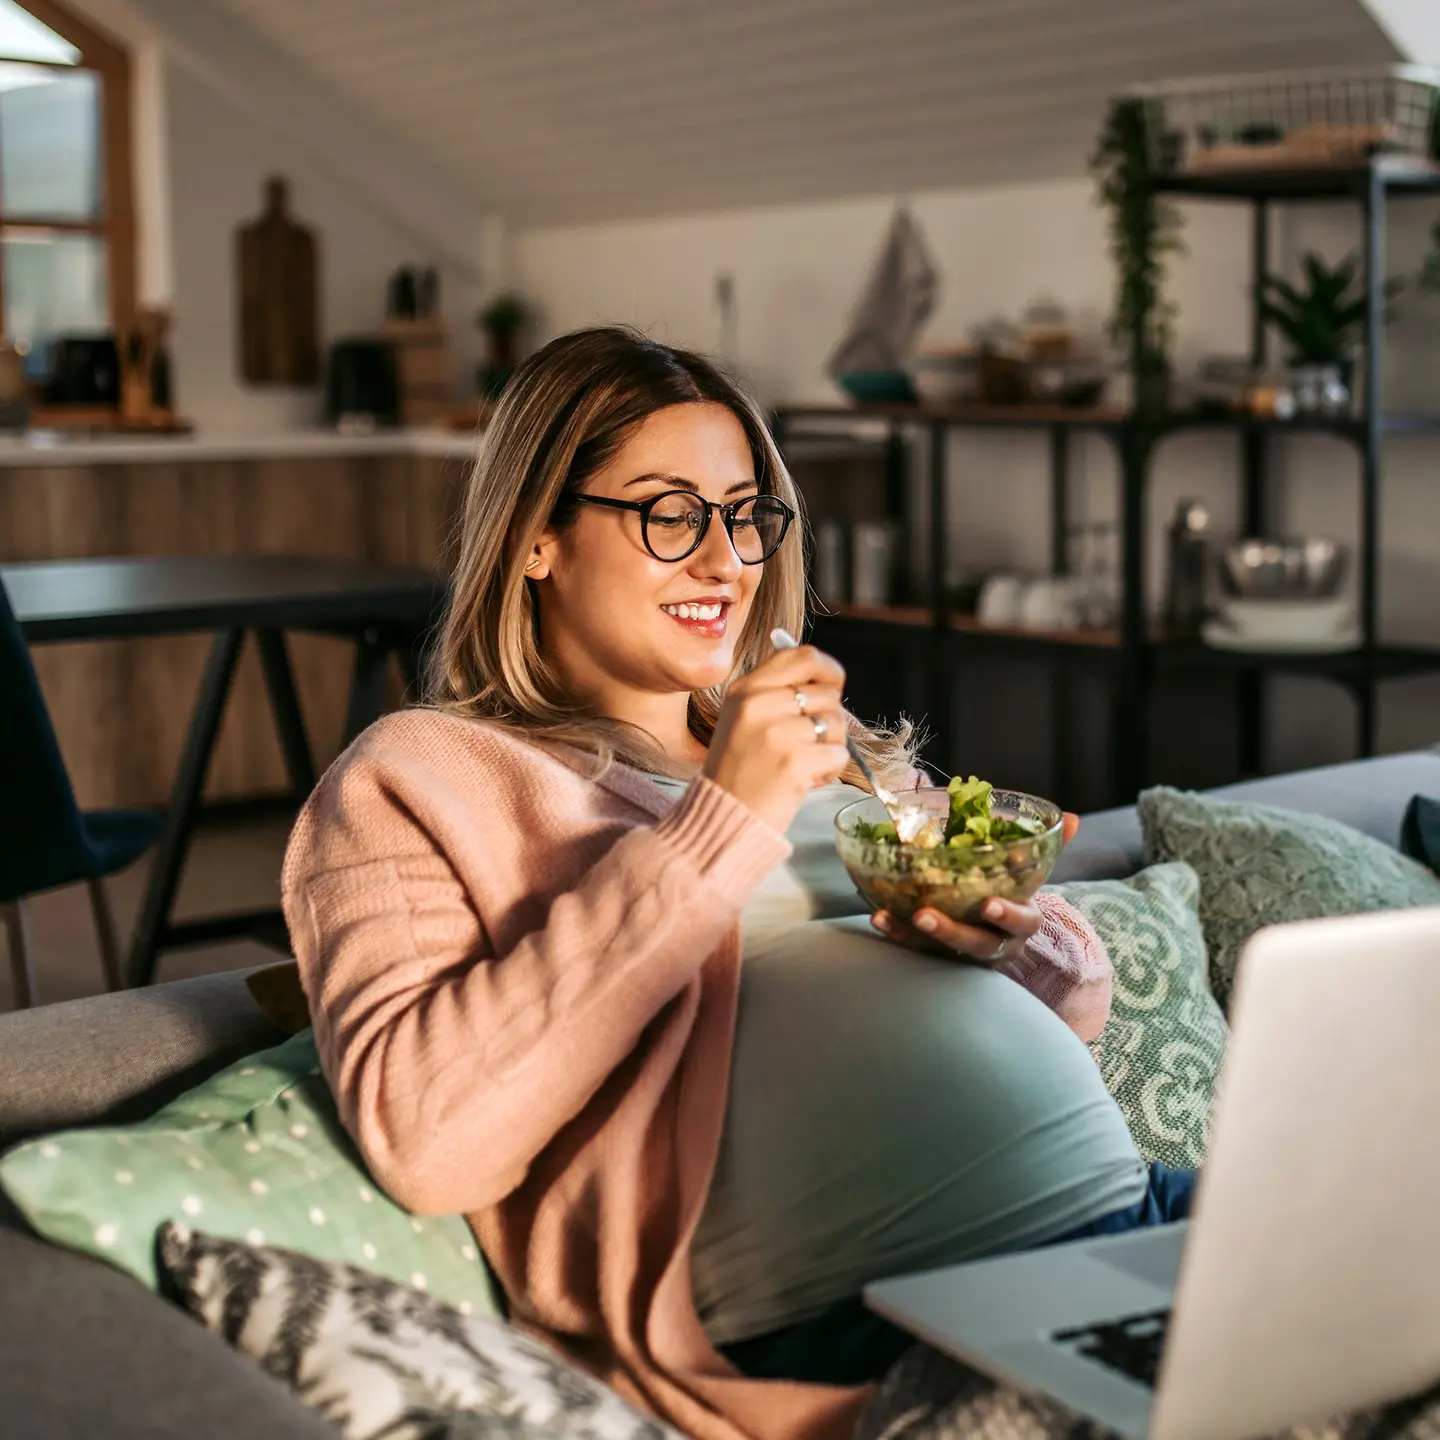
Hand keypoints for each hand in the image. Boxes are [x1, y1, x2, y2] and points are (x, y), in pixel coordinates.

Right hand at [703, 643, 850, 833]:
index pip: (802, 655)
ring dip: (829, 748)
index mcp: (745, 689)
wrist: (722, 819)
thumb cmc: (738, 773)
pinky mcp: (794, 762)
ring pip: (836, 724)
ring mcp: (775, 733)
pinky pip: (839, 754)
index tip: (834, 687)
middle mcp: (757, 704)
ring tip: (802, 765)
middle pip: (827, 694)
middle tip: (806, 746)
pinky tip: (804, 781)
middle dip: (828, 722)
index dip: (828, 669)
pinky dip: (829, 771)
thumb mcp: (743, 720)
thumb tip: (827, 679)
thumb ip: (777, 694)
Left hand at [869, 811, 1080, 964]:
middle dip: (952, 933)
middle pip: (978, 945)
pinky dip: (896, 934)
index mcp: (1022, 922)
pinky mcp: (938, 959)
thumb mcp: (1029, 873)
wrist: (995, 934)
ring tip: (887, 916)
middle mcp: (997, 944)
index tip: (990, 905)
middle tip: (926, 916)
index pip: (1024, 921)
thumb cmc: (1009, 893)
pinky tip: (878, 916)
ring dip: (913, 935)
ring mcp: (965, 956)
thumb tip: (1074, 818)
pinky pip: (915, 950)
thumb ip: (1046, 847)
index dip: (1009, 915)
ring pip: (940, 952)